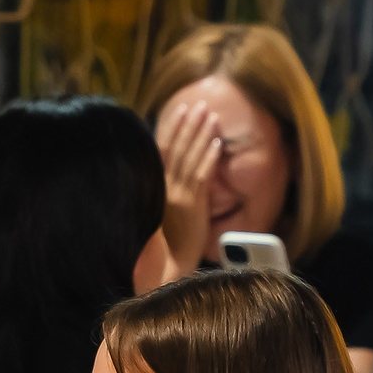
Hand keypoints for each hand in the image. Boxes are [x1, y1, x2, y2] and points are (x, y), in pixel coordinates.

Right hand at [156, 100, 223, 269]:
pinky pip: (201, 175)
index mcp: (155, 186)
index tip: (180, 111)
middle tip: (200, 104)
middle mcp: (164, 186)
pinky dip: (209, 158)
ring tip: (211, 115)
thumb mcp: (161, 214)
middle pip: (177, 148)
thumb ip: (165, 194)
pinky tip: (218, 143)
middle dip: (189, 124)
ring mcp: (178, 194)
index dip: (172, 129)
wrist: (165, 268)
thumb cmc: (165, 246)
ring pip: (190, 157)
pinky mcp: (192, 205)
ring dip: (201, 134)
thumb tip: (173, 179)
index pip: (162, 150)